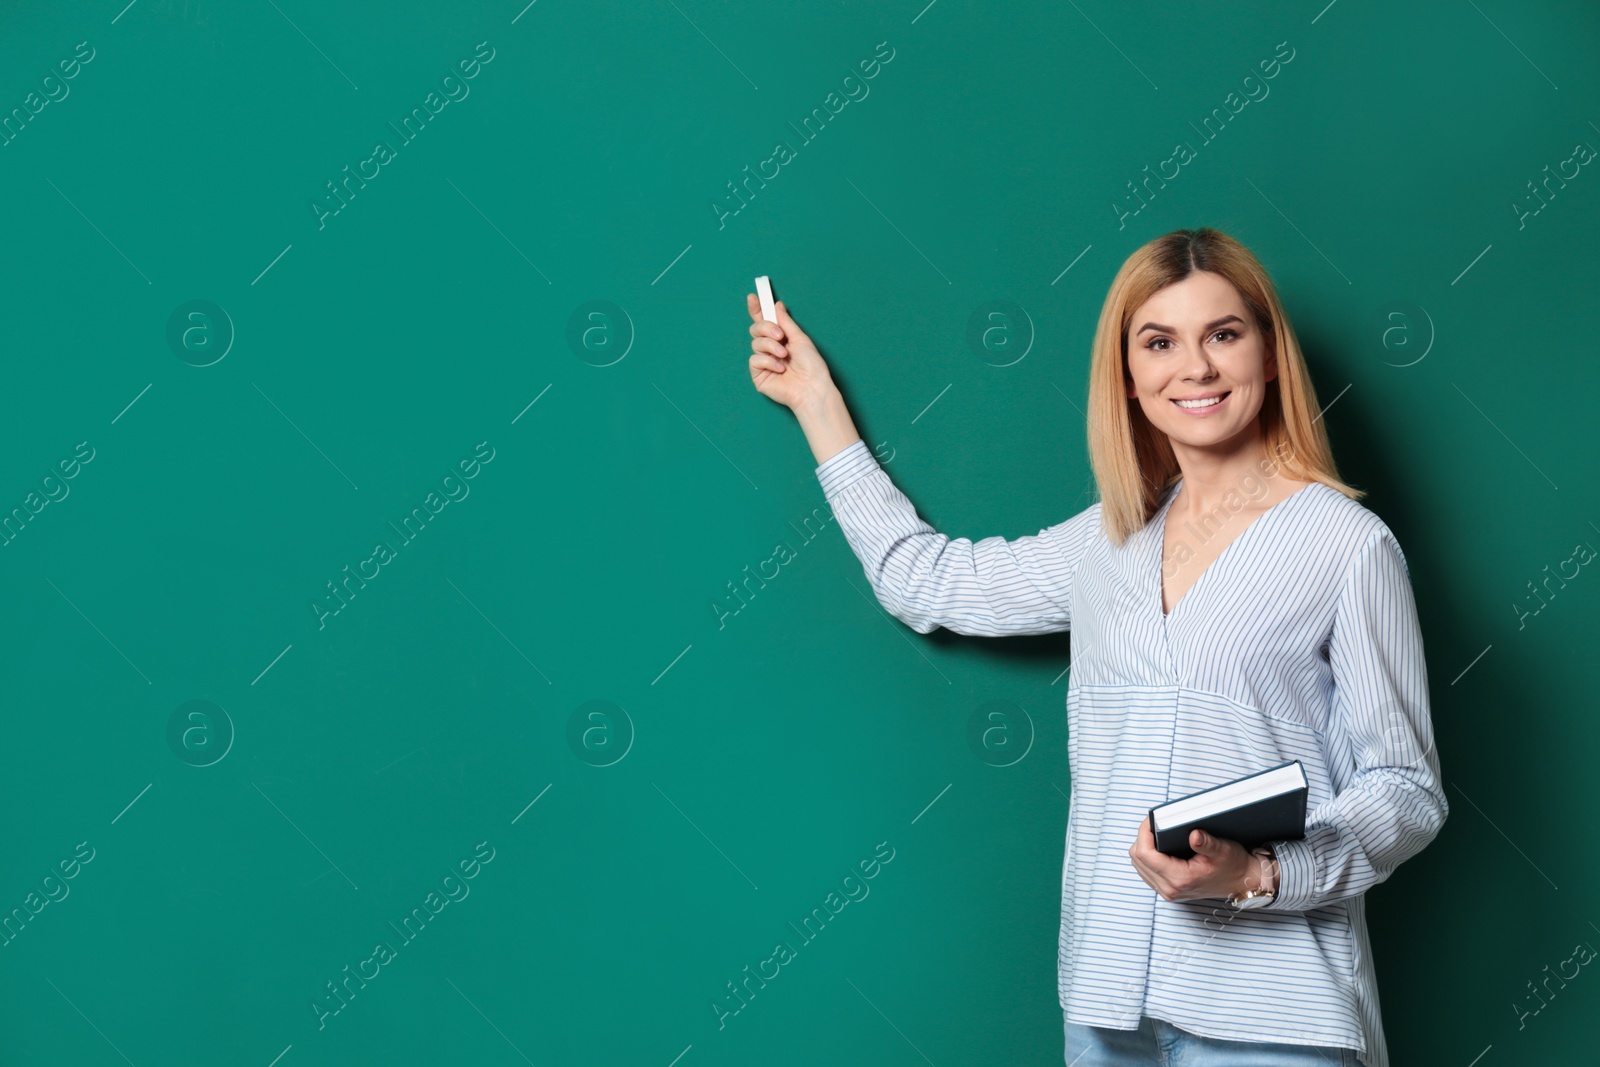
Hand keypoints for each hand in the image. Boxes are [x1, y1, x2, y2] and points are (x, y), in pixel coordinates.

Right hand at [746, 294, 836, 412]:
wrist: (811, 387)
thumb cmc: (811, 365)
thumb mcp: (799, 338)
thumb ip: (786, 322)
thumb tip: (777, 305)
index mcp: (781, 339)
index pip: (765, 321)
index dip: (757, 309)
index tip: (753, 297)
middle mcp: (770, 349)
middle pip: (756, 329)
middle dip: (766, 328)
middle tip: (780, 335)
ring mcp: (764, 362)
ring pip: (755, 343)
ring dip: (770, 346)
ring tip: (784, 355)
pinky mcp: (758, 375)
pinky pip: (754, 360)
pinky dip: (768, 362)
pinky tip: (780, 369)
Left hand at [1127, 816, 1264, 902]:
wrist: (1241, 881)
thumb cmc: (1232, 865)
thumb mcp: (1222, 850)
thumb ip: (1206, 842)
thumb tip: (1194, 834)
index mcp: (1179, 879)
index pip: (1145, 854)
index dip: (1143, 833)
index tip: (1152, 819)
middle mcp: (1169, 888)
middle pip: (1138, 859)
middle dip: (1142, 838)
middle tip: (1154, 824)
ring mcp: (1167, 891)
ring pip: (1139, 866)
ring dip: (1143, 848)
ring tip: (1156, 834)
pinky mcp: (1168, 890)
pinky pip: (1146, 871)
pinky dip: (1147, 858)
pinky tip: (1158, 847)